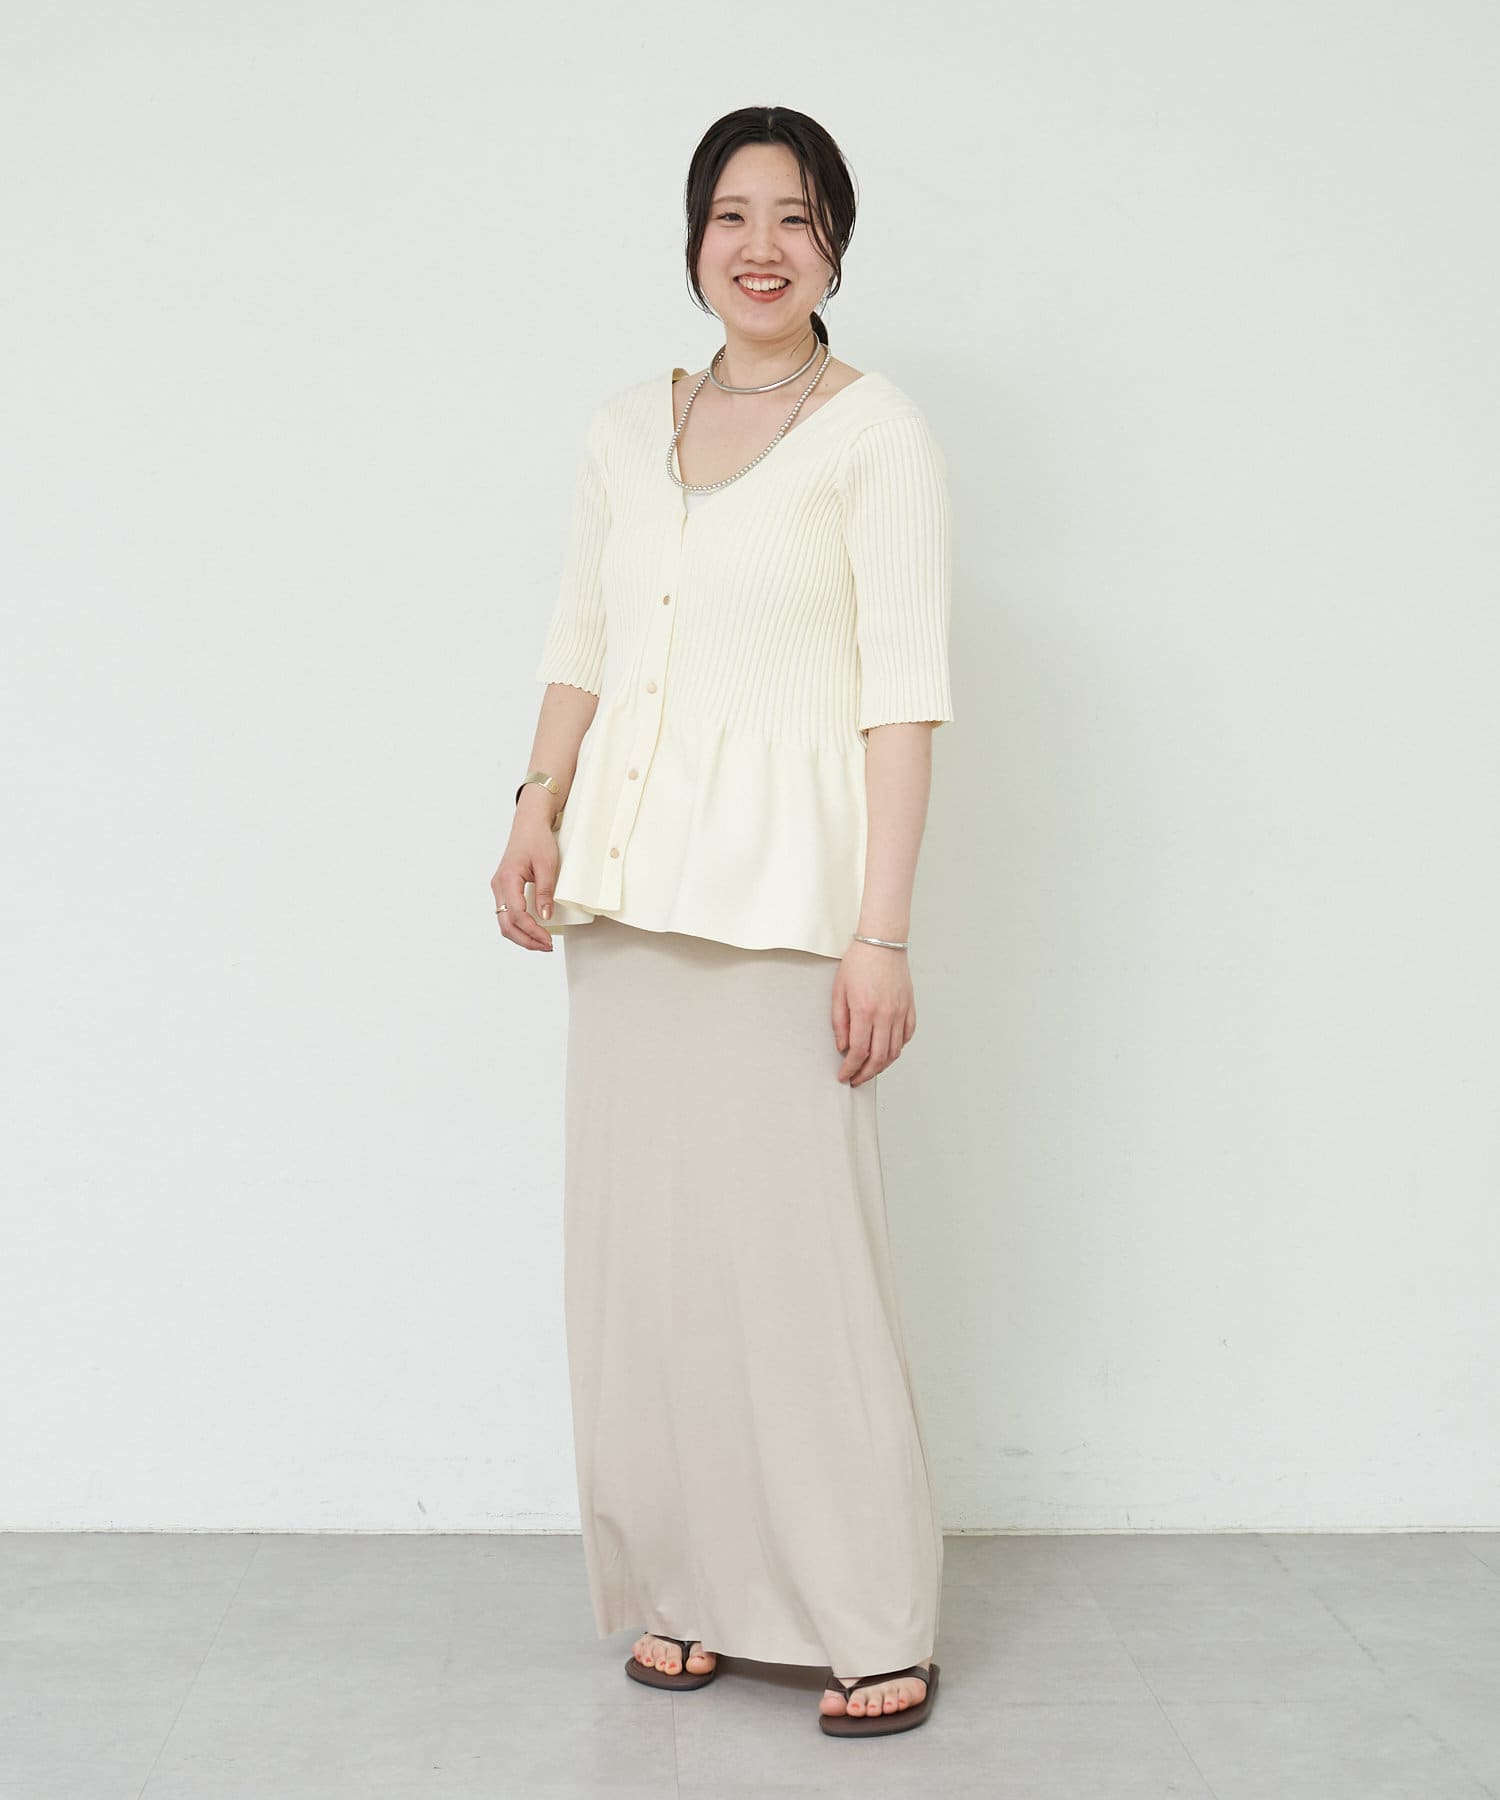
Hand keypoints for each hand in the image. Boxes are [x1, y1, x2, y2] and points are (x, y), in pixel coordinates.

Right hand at [491, 804, 560, 952]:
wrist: (529, 825)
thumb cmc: (537, 840)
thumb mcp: (546, 865)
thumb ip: (545, 891)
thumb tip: (544, 917)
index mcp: (507, 880)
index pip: (517, 915)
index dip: (533, 931)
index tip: (548, 939)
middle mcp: (499, 886)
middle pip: (506, 925)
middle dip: (526, 940)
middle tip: (546, 947)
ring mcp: (500, 889)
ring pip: (505, 922)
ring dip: (522, 936)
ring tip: (542, 942)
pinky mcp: (505, 890)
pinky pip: (508, 914)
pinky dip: (520, 927)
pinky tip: (534, 931)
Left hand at [832, 939, 915, 1085]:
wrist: (882, 942)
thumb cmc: (858, 962)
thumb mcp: (839, 991)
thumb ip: (840, 1021)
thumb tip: (843, 1047)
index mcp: (865, 1011)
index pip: (858, 1052)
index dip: (850, 1069)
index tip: (844, 1076)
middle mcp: (885, 1015)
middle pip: (878, 1058)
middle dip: (865, 1074)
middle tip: (856, 1080)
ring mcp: (900, 1012)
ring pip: (895, 1051)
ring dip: (882, 1066)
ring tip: (870, 1070)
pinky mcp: (910, 1007)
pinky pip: (907, 1035)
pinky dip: (898, 1048)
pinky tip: (888, 1050)